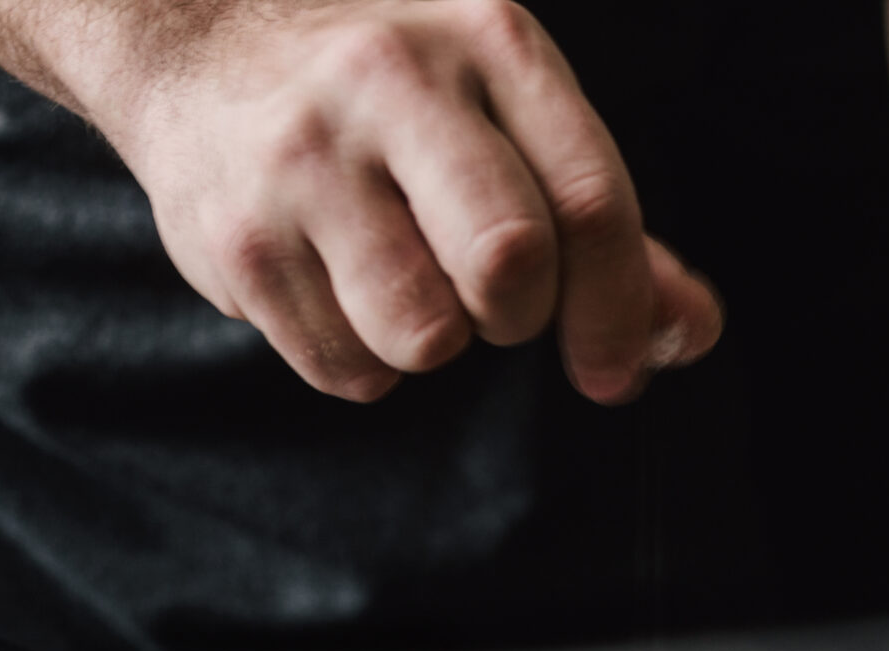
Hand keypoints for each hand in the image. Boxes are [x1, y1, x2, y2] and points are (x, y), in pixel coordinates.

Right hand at [81, 0, 721, 401]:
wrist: (198, 51)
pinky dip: (360, 360)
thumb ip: (599, 226)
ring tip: (402, 285)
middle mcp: (392, 82)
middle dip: (518, 316)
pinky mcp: (239, 240)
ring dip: (432, 344)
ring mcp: (305, 159)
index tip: (616, 368)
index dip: (619, 307)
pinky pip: (346, 368)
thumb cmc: (393, 104)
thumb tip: (690, 330)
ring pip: (423, 335)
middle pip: (508, 261)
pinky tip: (337, 290)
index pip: (589, 197)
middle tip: (492, 304)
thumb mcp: (504, 119)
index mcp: (487, 42)